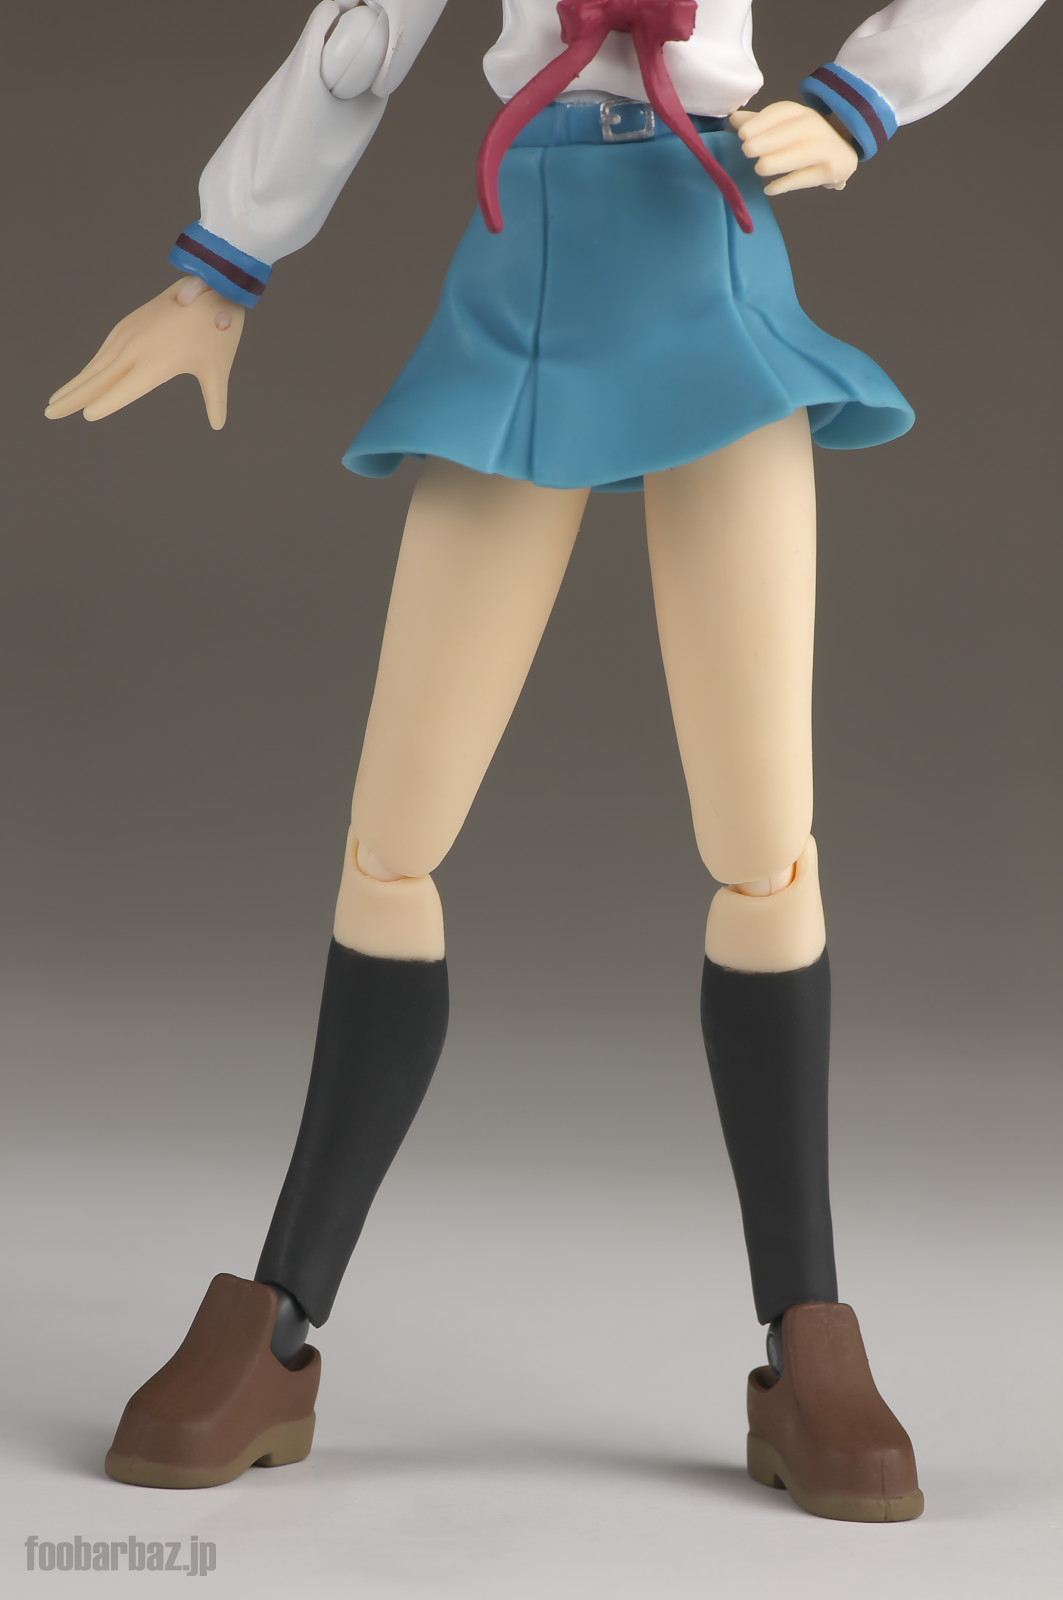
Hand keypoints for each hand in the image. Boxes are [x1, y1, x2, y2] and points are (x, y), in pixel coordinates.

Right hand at [45, 276, 245, 428]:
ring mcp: (127, 335)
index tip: (85, 415)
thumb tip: (218, 425)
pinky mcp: (126, 326)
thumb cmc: (217, 330)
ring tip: (54, 403)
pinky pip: (102, 353)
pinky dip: (87, 370)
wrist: (210, 283)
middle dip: (71, 398)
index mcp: (156, 364)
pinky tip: (79, 382)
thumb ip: (215, 400)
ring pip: (94, 367)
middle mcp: (136, 350)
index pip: (124, 390)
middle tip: (48, 415)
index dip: (106, 403)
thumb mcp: (217, 369)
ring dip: (73, 385)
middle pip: (97, 380)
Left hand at [729, 101, 858, 195]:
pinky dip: (785, 184)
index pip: (781, 112)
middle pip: (792, 131)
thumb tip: (733, 120)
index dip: (761, 122)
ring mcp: (825, 149)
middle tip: (747, 151)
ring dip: (777, 162)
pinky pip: (804, 178)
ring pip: (800, 155)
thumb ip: (759, 123)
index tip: (742, 133)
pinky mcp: (830, 170)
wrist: (843, 152)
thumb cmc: (805, 139)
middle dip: (767, 140)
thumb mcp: (785, 126)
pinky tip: (769, 189)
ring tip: (759, 168)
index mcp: (801, 113)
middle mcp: (815, 127)